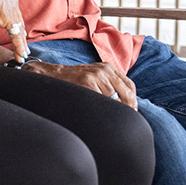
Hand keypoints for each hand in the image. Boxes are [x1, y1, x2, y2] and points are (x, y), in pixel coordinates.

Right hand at [0, 0, 27, 59]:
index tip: (20, 32)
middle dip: (22, 36)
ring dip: (21, 45)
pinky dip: (18, 47)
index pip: (15, 13)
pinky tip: (20, 55)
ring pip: (19, 32)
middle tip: (25, 47)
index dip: (17, 24)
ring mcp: (12, 11)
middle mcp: (13, 2)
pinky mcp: (8, 19)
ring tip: (23, 55)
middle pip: (19, 23)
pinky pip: (16, 37)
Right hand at [23, 61, 137, 108]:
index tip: (133, 109)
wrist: (52, 76)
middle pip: (125, 92)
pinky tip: (96, 110)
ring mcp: (96, 76)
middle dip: (128, 106)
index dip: (133, 99)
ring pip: (113, 98)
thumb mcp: (94, 76)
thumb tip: (126, 102)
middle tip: (127, 117)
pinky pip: (101, 100)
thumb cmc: (73, 80)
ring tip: (105, 113)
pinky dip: (101, 108)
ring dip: (112, 108)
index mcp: (108, 67)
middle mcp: (104, 70)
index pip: (129, 84)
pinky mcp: (88, 82)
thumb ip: (109, 83)